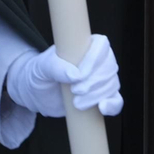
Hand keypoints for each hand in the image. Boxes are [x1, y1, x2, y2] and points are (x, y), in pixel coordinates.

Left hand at [5, 36, 123, 117]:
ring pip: (112, 84)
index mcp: (85, 45)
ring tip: (77, 103)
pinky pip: (116, 100)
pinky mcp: (101, 97)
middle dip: (95, 82)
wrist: (37, 92)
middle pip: (109, 67)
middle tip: (75, 91)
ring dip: (98, 95)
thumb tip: (76, 75)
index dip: (95, 60)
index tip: (80, 75)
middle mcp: (97, 60)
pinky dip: (113, 105)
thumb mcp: (42, 67)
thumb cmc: (40, 73)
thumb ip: (56, 67)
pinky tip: (103, 108)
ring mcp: (100, 79)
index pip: (101, 46)